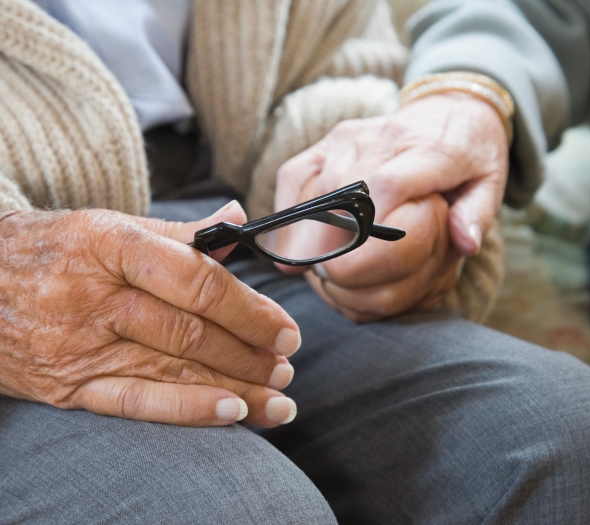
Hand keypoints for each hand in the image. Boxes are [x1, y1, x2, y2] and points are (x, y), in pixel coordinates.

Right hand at [0, 203, 299, 426]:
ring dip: (234, 388)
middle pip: (190, 332)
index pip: (196, 281)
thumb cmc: (53, 250)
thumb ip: (178, 232)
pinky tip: (232, 413)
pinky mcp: (69, 385)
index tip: (284, 330)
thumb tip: (237, 219)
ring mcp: (79, 345)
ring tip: (278, 399)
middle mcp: (95, 297)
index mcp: (111, 245)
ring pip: (172, 371)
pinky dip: (187, 410)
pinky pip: (136, 402)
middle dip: (249, 354)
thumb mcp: (109, 226)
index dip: (249, 309)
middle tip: (288, 366)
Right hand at [275, 93, 508, 321]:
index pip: (386, 185)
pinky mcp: (332, 139)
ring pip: (313, 184)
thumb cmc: (472, 154)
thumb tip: (465, 244)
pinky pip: (296, 172)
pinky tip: (290, 240)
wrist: (454, 106)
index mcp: (431, 150)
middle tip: (325, 278)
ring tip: (305, 268)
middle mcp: (385, 138)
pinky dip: (288, 208)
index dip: (361, 228)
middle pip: (340, 189)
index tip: (347, 268)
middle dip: (325, 240)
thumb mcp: (491, 182)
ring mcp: (353, 136)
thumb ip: (477, 214)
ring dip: (303, 230)